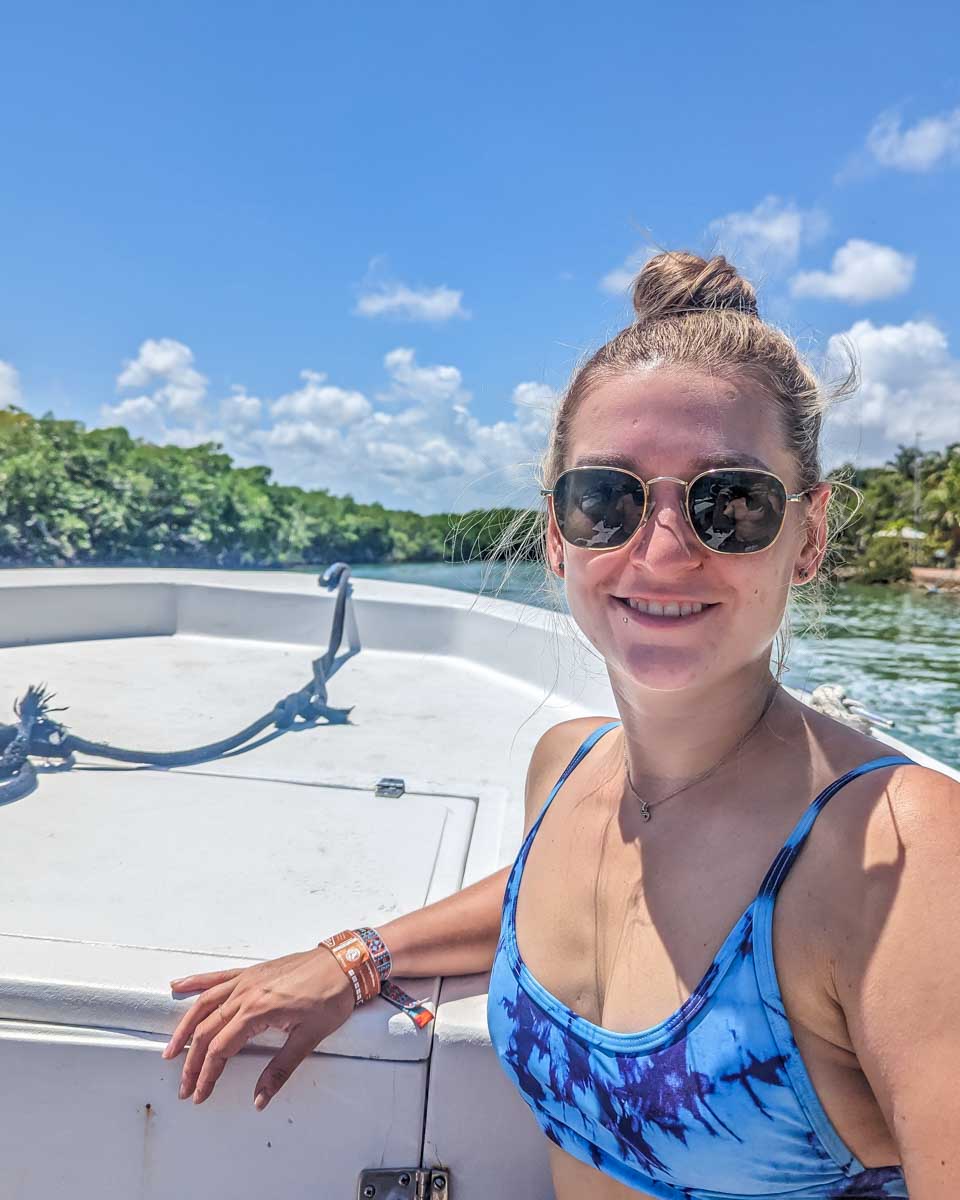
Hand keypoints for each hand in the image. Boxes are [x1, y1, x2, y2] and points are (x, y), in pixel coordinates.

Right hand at [162, 947, 354, 1108]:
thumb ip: (280, 1068)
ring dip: (184, 1028)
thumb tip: (260, 1099)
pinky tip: (178, 986)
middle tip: (184, 1086)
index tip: (200, 1094)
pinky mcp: (252, 971)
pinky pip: (217, 977)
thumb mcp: (309, 1037)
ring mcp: (247, 979)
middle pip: (207, 1030)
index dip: (207, 1074)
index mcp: (258, 1011)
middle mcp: (246, 993)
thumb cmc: (331, 996)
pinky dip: (196, 982)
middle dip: (192, 1061)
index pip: (221, 1048)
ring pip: (204, 1003)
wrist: (345, 962)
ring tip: (171, 1050)